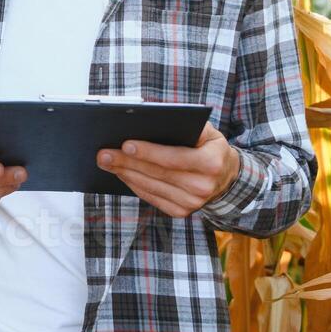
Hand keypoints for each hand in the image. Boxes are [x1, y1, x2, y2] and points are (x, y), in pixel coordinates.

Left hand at [96, 122, 239, 217]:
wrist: (226, 178)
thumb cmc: (211, 148)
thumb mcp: (209, 132)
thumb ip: (189, 125)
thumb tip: (155, 119)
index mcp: (211, 163)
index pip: (173, 158)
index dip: (148, 152)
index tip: (125, 144)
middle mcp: (203, 187)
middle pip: (157, 174)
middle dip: (127, 163)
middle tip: (103, 153)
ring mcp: (192, 203)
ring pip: (151, 187)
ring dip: (125, 174)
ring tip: (107, 162)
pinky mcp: (181, 212)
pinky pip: (152, 198)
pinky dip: (134, 185)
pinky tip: (121, 174)